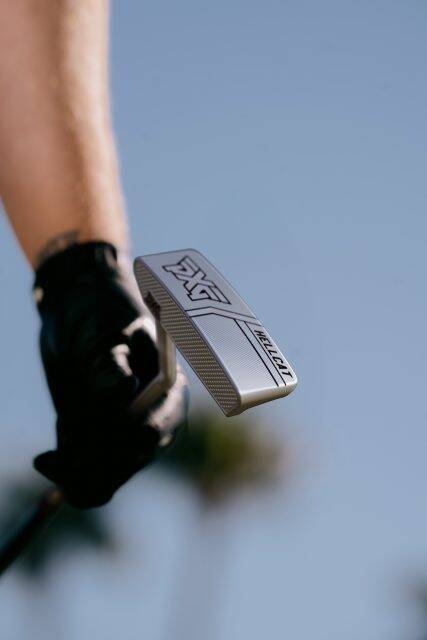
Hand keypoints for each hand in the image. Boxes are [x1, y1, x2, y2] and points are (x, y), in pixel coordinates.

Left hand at [32, 242, 187, 507]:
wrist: (75, 315)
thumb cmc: (99, 311)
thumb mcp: (105, 329)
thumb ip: (111, 361)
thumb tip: (123, 390)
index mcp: (167, 389)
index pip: (163, 422)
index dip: (142, 434)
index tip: (113, 439)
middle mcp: (153, 418)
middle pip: (134, 458)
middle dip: (97, 462)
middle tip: (56, 453)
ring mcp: (127, 435)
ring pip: (109, 475)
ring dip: (77, 470)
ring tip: (52, 448)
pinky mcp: (101, 445)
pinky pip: (89, 477)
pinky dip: (67, 475)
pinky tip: (48, 460)